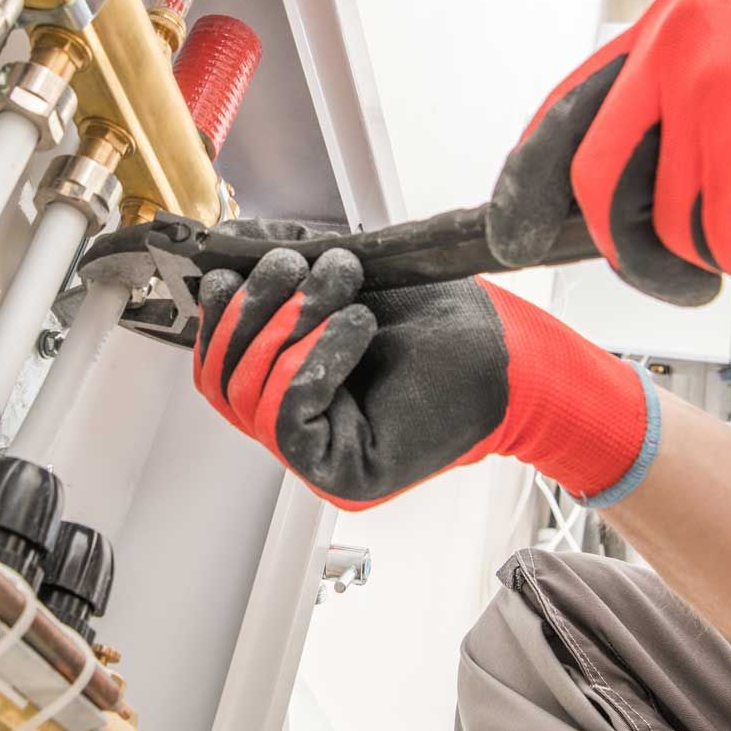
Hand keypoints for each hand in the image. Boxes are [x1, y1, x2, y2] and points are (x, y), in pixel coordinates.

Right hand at [191, 221, 658, 509]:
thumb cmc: (448, 326)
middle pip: (222, 382)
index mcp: (294, 390)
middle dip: (254, 310)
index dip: (216, 317)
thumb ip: (293, 282)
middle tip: (301, 266)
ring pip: (250, 398)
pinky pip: (289, 418)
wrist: (514, 356)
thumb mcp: (353, 289)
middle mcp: (299, 430)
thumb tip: (233, 254)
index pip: (220, 366)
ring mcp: (318, 460)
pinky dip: (313, 361)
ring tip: (342, 287)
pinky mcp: (343, 476)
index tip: (232, 268)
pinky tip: (357, 327)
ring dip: (289, 327)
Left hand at [485, 0, 730, 303]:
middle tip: (678, 283)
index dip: (531, 182)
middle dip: (629, 253)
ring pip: (677, 236)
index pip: (566, 111)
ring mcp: (716, 103)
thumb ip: (682, 103)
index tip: (512, 232)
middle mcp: (682, 49)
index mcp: (679, 15)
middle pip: (598, 189)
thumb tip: (596, 192)